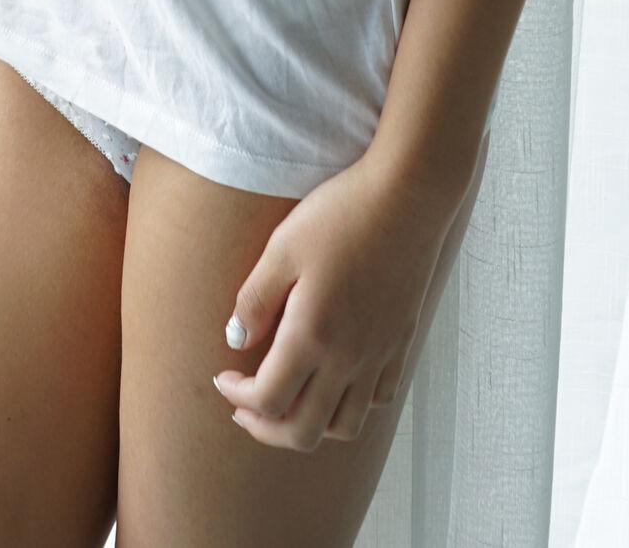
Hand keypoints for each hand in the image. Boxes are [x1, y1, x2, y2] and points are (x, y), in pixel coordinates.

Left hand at [208, 153, 460, 449]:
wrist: (407, 196)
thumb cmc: (341, 214)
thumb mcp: (283, 247)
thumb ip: (255, 299)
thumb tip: (235, 341)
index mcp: (313, 336)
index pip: (269, 400)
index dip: (237, 398)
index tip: (222, 377)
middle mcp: (349, 358)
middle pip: (304, 432)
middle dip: (266, 429)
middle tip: (243, 407)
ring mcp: (379, 354)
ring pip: (345, 427)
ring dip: (309, 426)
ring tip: (287, 399)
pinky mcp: (400, 342)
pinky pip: (378, 399)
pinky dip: (351, 406)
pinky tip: (334, 380)